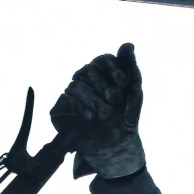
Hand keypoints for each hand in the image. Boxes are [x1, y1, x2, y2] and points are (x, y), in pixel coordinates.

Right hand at [50, 42, 144, 179]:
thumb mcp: (134, 93)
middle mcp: (82, 80)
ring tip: (105, 117)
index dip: (113, 71)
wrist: (117, 148)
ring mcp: (69, 96)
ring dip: (96, 103)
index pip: (102, 59)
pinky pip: (64, 104)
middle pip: (87, 70)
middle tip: (115, 104)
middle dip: (105, 89)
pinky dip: (80, 112)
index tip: (123, 85)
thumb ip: (131, 68)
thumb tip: (128, 44)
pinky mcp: (59, 112)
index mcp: (100, 73)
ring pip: (75, 87)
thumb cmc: (126, 119)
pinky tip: (91, 121)